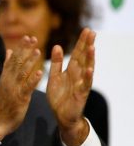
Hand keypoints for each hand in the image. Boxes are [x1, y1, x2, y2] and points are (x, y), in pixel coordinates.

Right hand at [0, 36, 42, 139]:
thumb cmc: (3, 102)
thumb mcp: (3, 82)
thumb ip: (7, 66)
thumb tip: (9, 51)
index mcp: (6, 76)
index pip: (13, 59)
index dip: (21, 48)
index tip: (28, 36)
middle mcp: (9, 80)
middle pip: (17, 62)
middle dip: (25, 50)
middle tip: (33, 38)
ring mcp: (13, 89)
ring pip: (22, 73)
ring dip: (30, 62)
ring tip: (37, 51)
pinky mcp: (20, 98)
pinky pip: (27, 88)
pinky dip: (33, 80)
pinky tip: (40, 73)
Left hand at [47, 28, 94, 145]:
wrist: (62, 116)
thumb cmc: (59, 97)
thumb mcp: (54, 77)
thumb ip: (56, 63)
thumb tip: (57, 46)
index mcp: (71, 71)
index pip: (77, 53)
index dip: (81, 42)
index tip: (86, 30)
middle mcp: (78, 75)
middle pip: (83, 58)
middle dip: (87, 45)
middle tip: (91, 31)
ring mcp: (81, 84)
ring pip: (86, 69)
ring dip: (89, 59)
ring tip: (91, 47)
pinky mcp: (81, 94)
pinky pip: (84, 84)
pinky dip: (86, 77)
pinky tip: (89, 69)